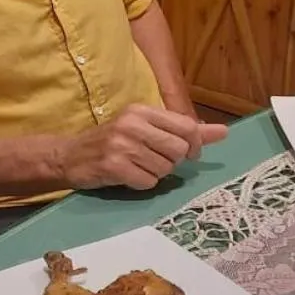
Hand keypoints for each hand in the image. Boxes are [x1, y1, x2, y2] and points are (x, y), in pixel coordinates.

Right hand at [61, 104, 227, 191]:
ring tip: (137, 166)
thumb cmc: (113, 141)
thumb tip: (224, 132)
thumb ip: (185, 130)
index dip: (194, 145)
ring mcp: (121, 145)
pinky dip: (141, 184)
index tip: (187, 153)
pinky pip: (147, 182)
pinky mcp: (113, 166)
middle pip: (179, 150)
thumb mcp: (146, 128)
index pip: (187, 126)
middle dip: (173, 161)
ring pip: (164, 169)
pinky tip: (128, 176)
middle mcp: (132, 124)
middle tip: (155, 160)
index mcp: (142, 110)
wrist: (70, 156)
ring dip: (155, 174)